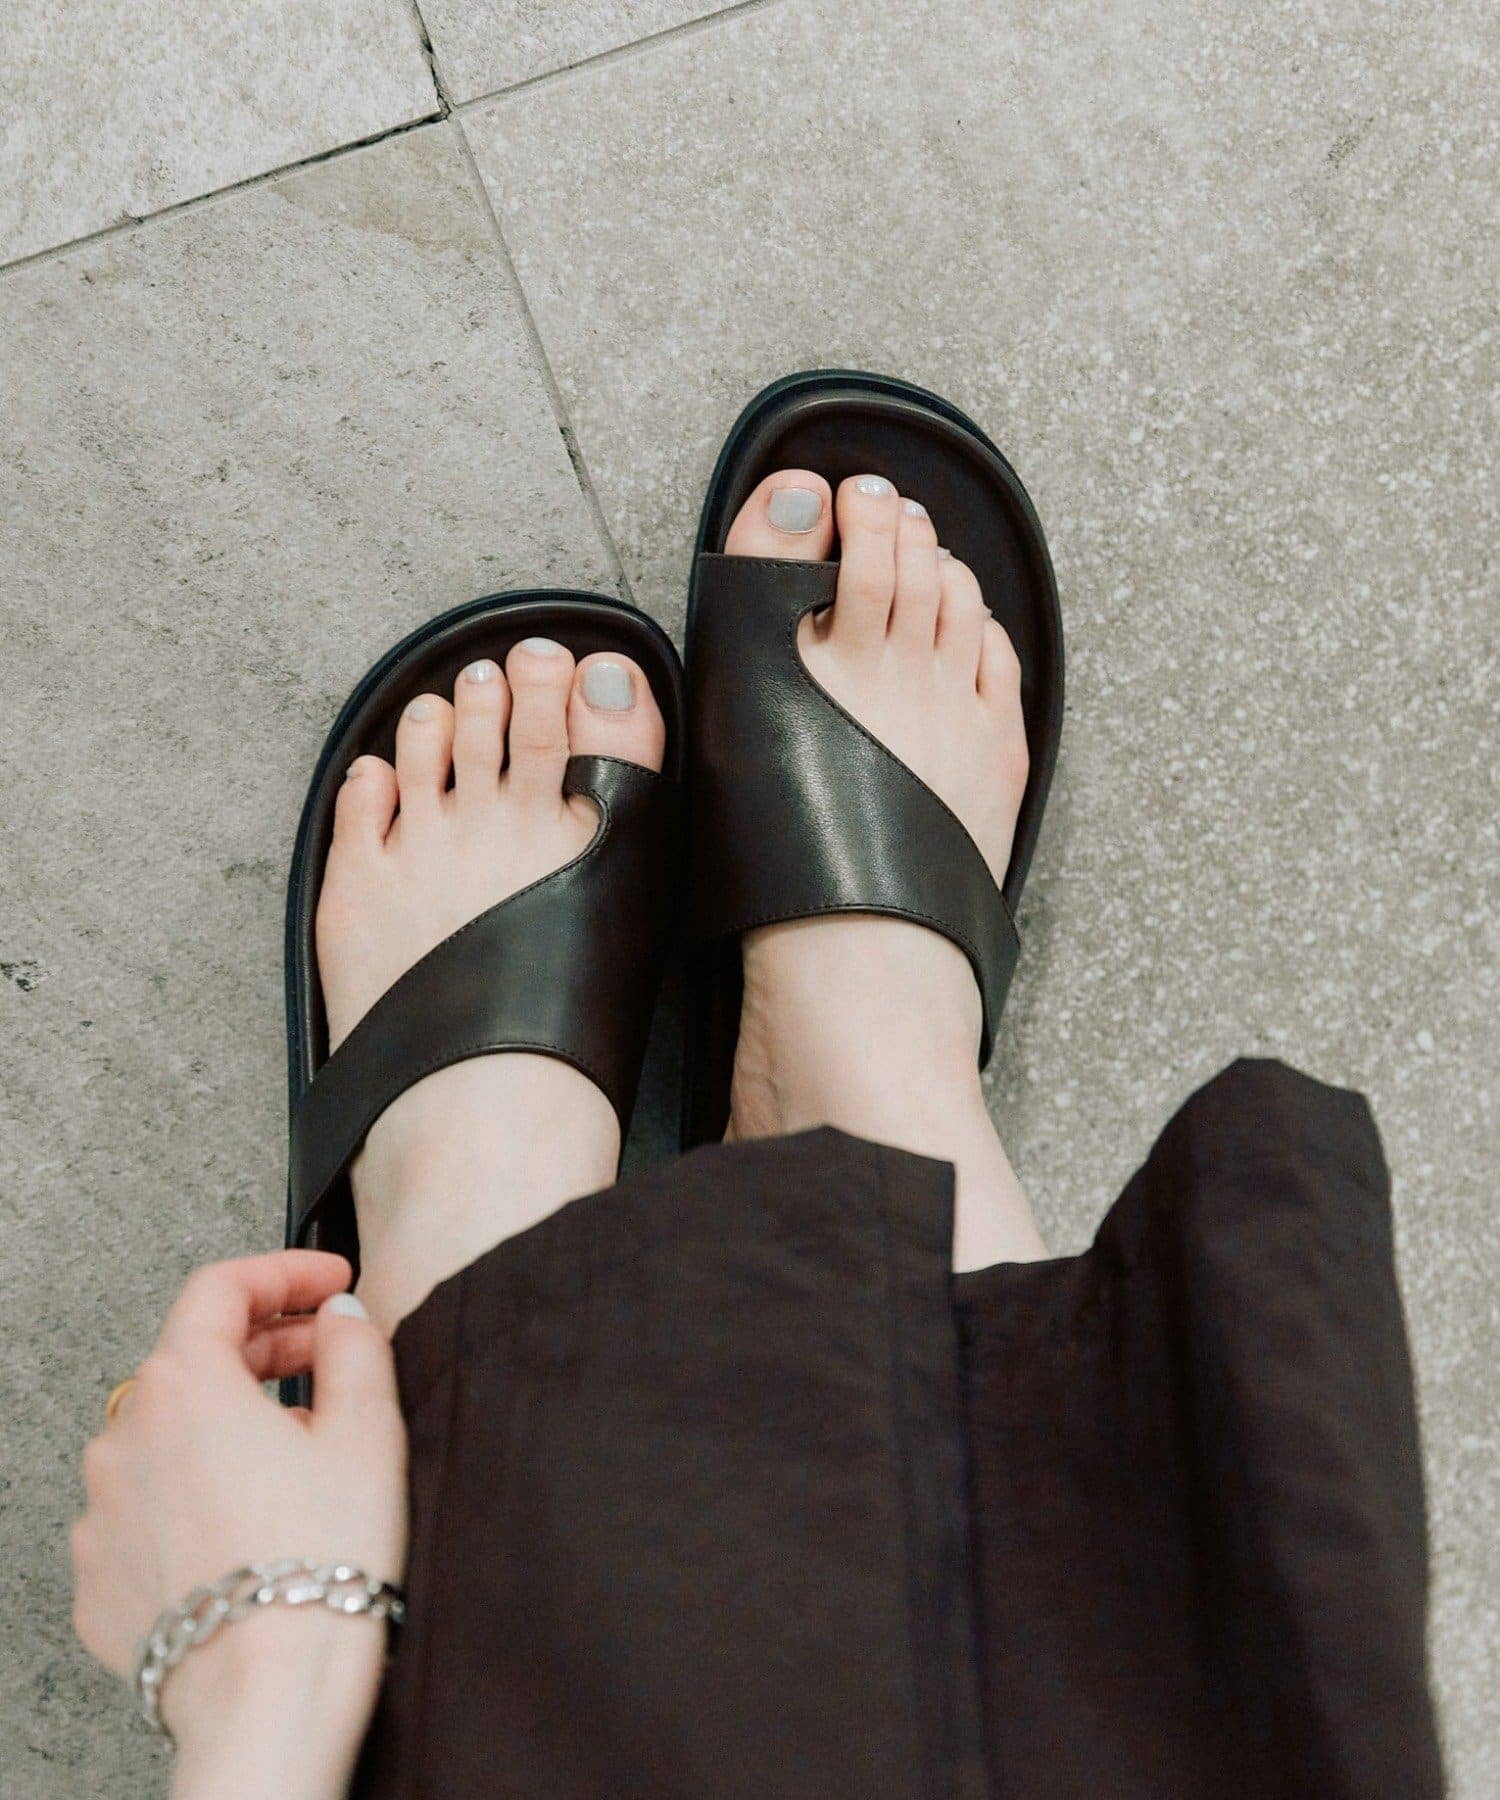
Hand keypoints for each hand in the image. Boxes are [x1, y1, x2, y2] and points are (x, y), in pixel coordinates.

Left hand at [72, 1251, 406, 1797]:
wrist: (270, 1697)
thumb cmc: (319, 1563)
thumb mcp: (367, 1431)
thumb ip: (354, 1348)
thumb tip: (338, 1317)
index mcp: (185, 1385)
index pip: (221, 1287)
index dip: (284, 1271)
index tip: (329, 1281)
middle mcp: (125, 1438)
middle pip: (193, 1358)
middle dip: (266, 1346)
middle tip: (330, 1355)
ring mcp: (103, 1512)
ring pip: (168, 1434)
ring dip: (227, 1422)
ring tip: (298, 1453)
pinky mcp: (102, 1576)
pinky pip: (150, 1507)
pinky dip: (196, 1491)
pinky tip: (252, 1519)